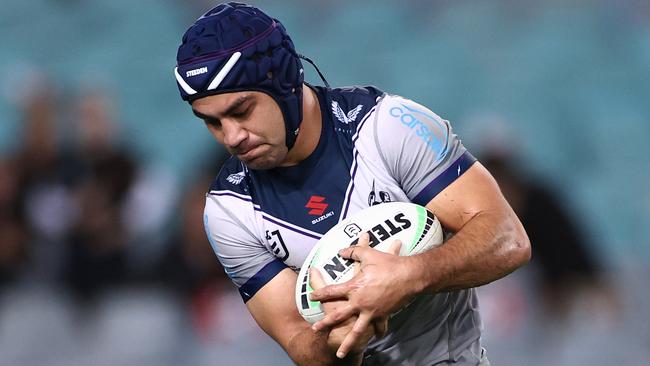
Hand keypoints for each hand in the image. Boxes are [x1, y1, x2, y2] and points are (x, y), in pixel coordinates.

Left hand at [310, 233, 415, 357]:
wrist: (410, 276)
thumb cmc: (389, 264)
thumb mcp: (368, 254)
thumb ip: (353, 252)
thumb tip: (342, 251)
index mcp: (354, 288)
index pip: (331, 291)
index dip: (320, 293)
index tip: (311, 297)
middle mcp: (360, 302)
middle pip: (338, 315)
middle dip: (325, 323)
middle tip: (315, 329)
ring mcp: (371, 311)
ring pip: (356, 331)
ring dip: (347, 343)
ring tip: (340, 354)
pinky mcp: (383, 315)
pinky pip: (378, 326)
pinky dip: (376, 332)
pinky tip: (375, 338)